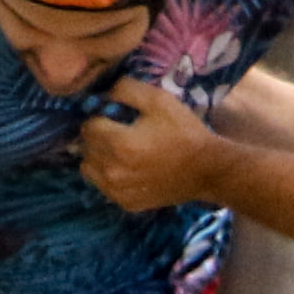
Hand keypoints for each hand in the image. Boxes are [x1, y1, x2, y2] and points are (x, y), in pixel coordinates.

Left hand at [80, 78, 215, 210]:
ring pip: (89, 169)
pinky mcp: (126, 203)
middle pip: (85, 147)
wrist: (207, 170)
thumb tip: (103, 94)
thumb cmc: (184, 132)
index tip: (114, 116)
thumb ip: (126, 90)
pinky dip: (109, 176)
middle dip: (97, 136)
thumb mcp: (159, 100)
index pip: (88, 126)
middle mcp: (113, 171)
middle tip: (118, 132)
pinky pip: (103, 187)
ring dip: (98, 157)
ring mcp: (118, 191)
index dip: (99, 117)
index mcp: (119, 143)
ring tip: (119, 151)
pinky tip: (128, 168)